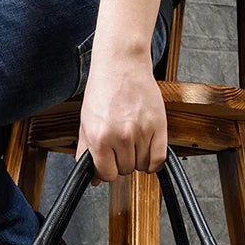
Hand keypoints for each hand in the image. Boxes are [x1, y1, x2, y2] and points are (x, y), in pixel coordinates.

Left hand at [76, 54, 167, 185]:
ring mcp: (141, 131)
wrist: (121, 64)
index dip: (108, 170)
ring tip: (132, 141)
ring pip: (142, 165)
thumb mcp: (86, 123)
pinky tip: (147, 152)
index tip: (109, 162)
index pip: (108, 174)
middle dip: (122, 162)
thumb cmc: (102, 91)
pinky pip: (159, 159)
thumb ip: (87, 153)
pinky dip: (154, 162)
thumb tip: (93, 180)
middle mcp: (121, 136)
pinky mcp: (158, 125)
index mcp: (100, 138)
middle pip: (126, 170)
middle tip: (120, 145)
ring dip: (138, 159)